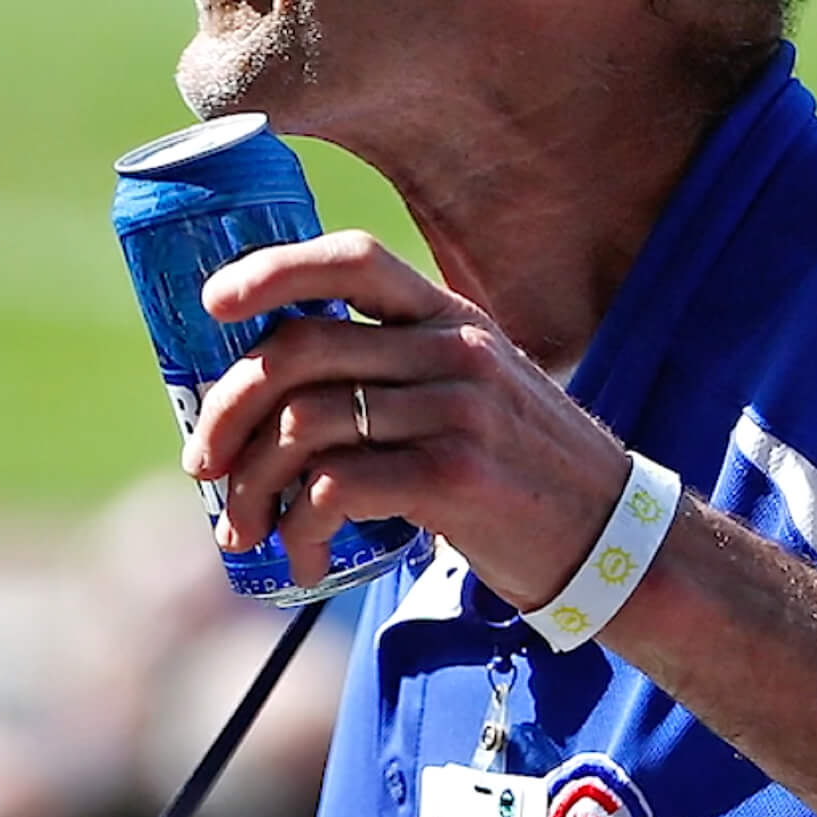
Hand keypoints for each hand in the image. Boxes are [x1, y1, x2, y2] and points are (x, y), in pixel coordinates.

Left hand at [180, 232, 631, 606]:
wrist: (613, 540)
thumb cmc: (519, 472)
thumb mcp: (471, 392)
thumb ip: (395, 372)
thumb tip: (268, 395)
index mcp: (447, 317)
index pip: (353, 258)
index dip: (273, 270)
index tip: (212, 304)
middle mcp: (452, 350)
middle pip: (298, 350)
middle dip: (225, 410)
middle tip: (203, 464)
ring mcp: (457, 410)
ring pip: (301, 425)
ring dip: (250, 486)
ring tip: (242, 529)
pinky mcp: (455, 477)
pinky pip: (333, 487)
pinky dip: (296, 529)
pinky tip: (300, 557)